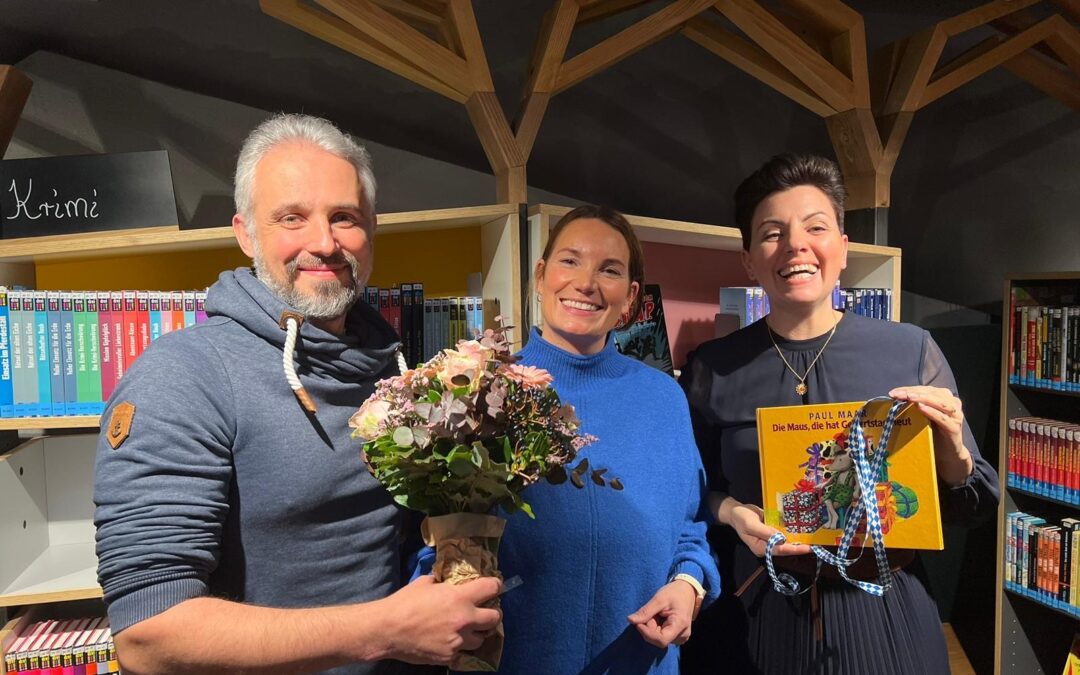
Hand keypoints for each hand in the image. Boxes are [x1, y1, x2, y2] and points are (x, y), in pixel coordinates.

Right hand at [377, 574, 501, 664]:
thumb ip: (441, 583)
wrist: (388, 629)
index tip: (495, 587)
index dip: (496, 586)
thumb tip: (444, 581)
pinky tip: (448, 641)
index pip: (492, 588)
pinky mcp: (450, 656)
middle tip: (485, 612)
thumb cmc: (404, 603)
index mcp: (460, 597)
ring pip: (482, 639)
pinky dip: (458, 646)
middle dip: (492, 613)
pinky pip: (462, 652)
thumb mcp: (424, 584)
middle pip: (495, 617)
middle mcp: (465, 619)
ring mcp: (458, 640)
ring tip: (468, 630)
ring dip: (477, 633)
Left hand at [627, 581, 695, 647]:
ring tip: (658, 614)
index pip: (661, 640)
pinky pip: (661, 637)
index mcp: (680, 625)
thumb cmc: (674, 593)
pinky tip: (660, 619)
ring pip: (658, 638)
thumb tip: (630, 620)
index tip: (638, 622)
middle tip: (652, 612)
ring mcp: (680, 638)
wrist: (687, 591)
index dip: (647, 633)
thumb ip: (645, 611)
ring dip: (652, 627)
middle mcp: (682, 636)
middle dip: (649, 627)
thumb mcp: (659, 599)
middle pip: (658, 639)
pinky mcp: (676, 637)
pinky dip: (656, 628)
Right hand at [725, 499, 809, 557]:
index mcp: (761, 548)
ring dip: (798, 539)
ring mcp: (770, 538)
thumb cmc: (741, 518)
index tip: (808, 548)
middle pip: (786, 548)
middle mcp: (767, 546)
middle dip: (799, 546)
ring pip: (786, 541)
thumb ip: (765, 532)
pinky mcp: (772, 531)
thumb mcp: (750, 524)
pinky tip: (803, 528)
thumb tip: (781, 538)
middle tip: (816, 544)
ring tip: (813, 538)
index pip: (780, 550)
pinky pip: (784, 533)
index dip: (795, 549)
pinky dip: (793, 531)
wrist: (735, 510)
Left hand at [888, 386, 972, 485]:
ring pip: (938, 403)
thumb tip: (893, 399)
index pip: (924, 389)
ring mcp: (955, 415)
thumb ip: (914, 406)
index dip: (908, 389)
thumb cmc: (932, 432)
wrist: (947, 453)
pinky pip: (942, 418)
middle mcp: (952, 403)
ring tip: (908, 397)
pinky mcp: (954, 427)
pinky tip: (921, 408)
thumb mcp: (923, 416)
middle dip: (912, 392)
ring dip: (922, 398)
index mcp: (944, 397)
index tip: (893, 392)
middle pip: (930, 393)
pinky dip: (931, 412)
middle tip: (896, 394)